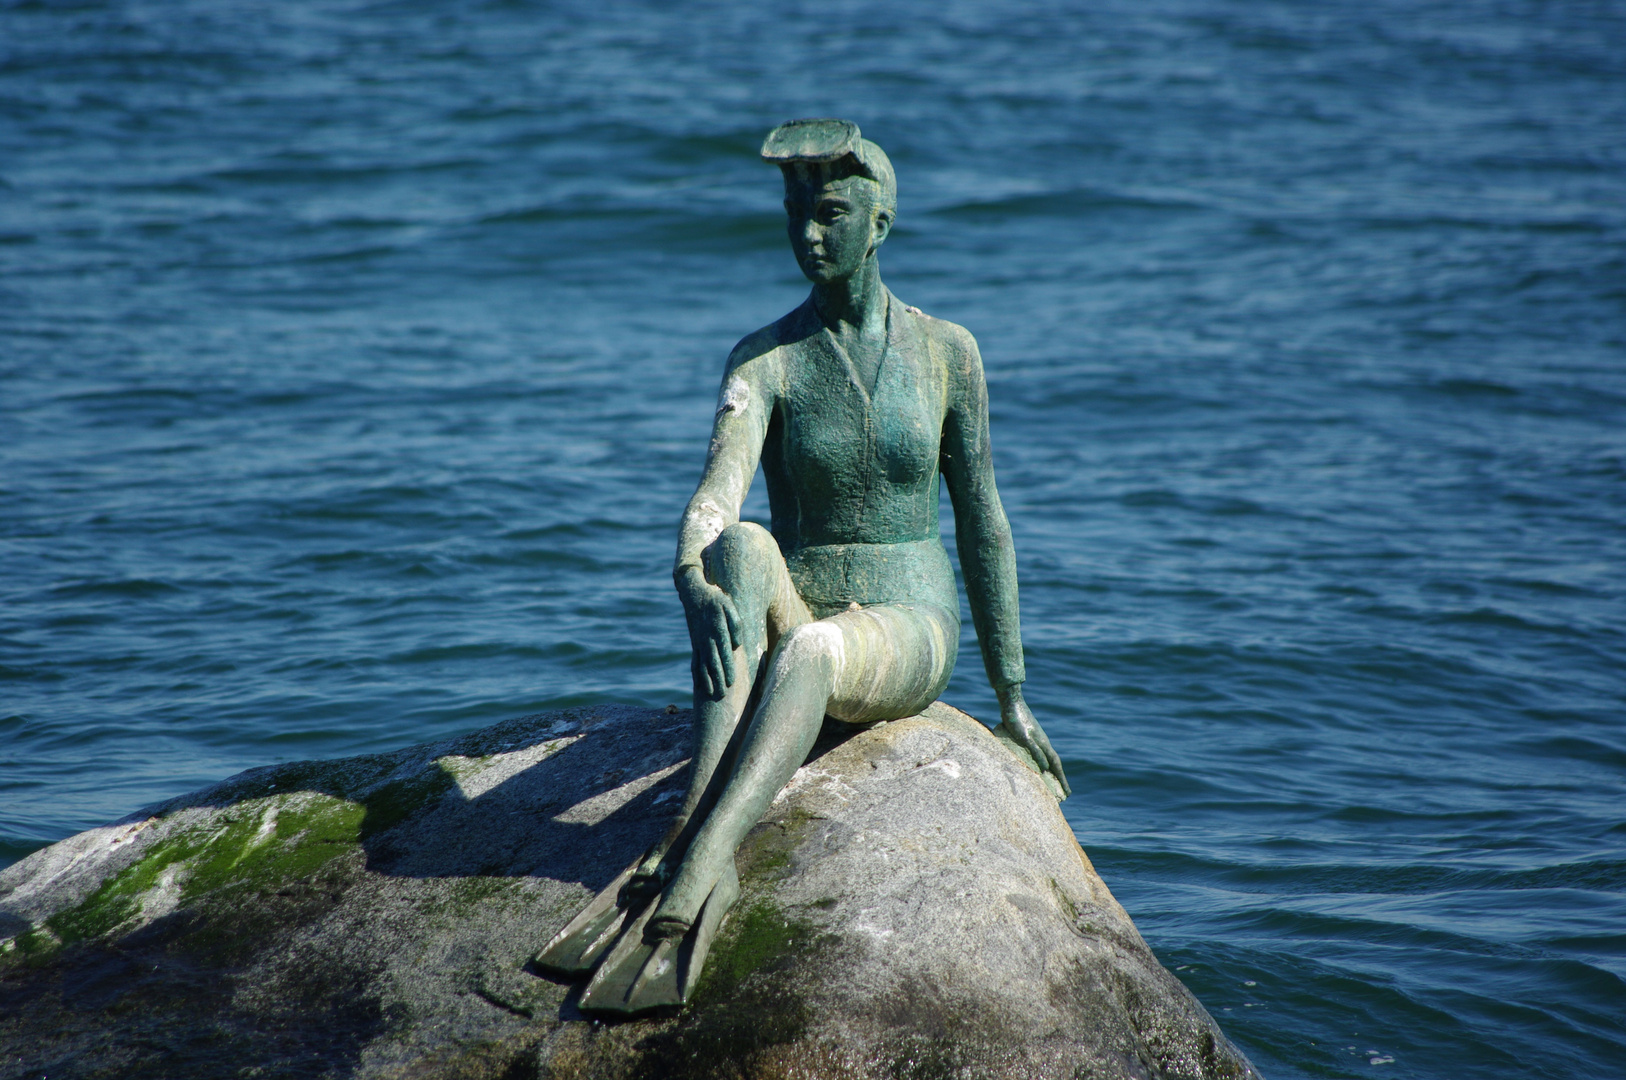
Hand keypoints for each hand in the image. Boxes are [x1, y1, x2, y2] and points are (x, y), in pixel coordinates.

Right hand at [678, 568, 742, 699]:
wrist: (694, 594)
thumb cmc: (716, 599)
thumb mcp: (729, 605)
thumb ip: (735, 624)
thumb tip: (737, 643)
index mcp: (717, 630)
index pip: (723, 653)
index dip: (727, 668)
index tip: (731, 681)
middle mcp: (707, 639)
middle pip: (713, 663)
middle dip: (718, 679)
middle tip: (723, 695)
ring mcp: (699, 643)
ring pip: (703, 665)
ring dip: (708, 680)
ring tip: (713, 694)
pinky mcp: (695, 644)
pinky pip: (695, 662)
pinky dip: (697, 674)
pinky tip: (700, 685)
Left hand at [995, 685, 1070, 798]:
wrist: (1011, 702)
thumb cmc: (1015, 720)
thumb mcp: (1024, 738)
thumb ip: (1034, 751)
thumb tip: (1046, 768)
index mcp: (1044, 744)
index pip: (1056, 766)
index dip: (1062, 780)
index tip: (1068, 794)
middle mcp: (1044, 742)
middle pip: (1054, 764)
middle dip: (1060, 779)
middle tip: (1065, 794)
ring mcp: (1038, 739)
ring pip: (1048, 759)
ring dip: (1052, 771)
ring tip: (1054, 783)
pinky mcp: (1030, 736)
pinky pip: (1040, 754)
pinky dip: (1043, 763)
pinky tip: (1038, 766)